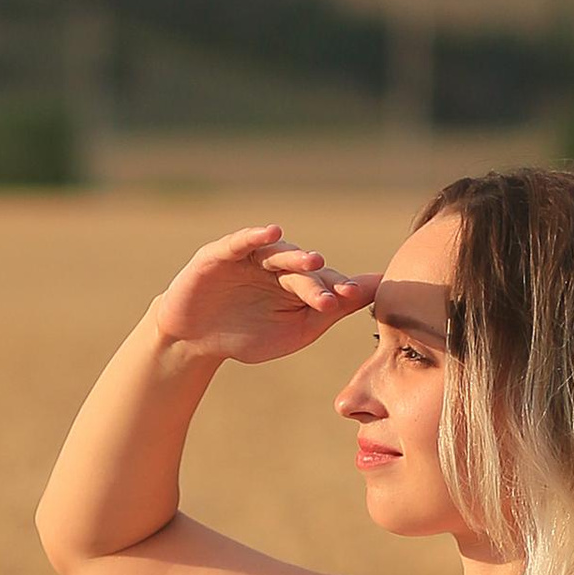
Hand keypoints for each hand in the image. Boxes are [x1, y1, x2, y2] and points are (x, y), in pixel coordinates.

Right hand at [154, 225, 377, 369]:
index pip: (325, 284)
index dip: (342, 291)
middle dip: (322, 282)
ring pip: (278, 253)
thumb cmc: (247, 335)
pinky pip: (240, 242)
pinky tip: (271, 233)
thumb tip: (377, 291)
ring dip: (296, 256)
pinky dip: (254, 236)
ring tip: (313, 262)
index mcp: (298, 284)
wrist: (196, 341)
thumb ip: (334, 310)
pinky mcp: (220, 254)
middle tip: (341, 293)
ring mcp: (250, 258)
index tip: (358, 298)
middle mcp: (278, 265)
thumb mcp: (296, 330)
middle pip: (305, 271)